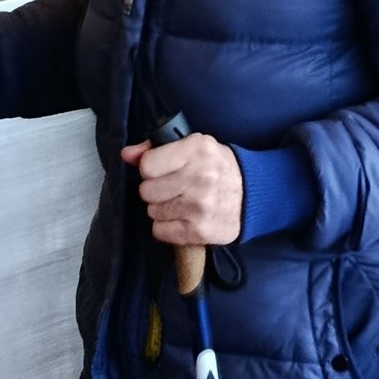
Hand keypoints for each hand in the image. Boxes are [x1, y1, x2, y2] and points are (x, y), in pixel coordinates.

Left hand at [121, 133, 243, 249]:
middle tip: (175, 188)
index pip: (148, 165)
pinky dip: (168, 227)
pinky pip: (159, 231)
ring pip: (152, 212)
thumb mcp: (194, 148)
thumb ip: (156, 148)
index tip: (163, 170)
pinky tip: (184, 218)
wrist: (253, 196)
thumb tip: (126, 154)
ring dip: (163, 209)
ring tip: (183, 203)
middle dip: (156, 191)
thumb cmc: (216, 168)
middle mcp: (201, 177)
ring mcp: (201, 206)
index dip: (151, 169)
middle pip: (146, 191)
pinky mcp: (200, 231)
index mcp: (199, 149)